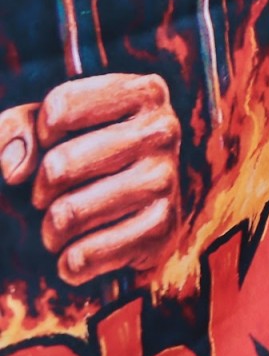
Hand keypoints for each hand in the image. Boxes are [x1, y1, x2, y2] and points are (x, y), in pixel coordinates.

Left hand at [2, 74, 182, 284]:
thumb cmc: (81, 159)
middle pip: (58, 166)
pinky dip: (68, 263)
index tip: (53, 144)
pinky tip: (80, 253)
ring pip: (68, 214)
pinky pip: (85, 256)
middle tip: (50, 195)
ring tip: (64, 225)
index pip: (61, 107)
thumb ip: (14, 132)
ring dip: (51, 230)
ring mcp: (166, 179)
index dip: (40, 133)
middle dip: (40, 190)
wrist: (129, 215)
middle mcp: (163, 130)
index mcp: (143, 92)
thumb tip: (15, 168)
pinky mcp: (162, 229)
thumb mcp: (45, 130)